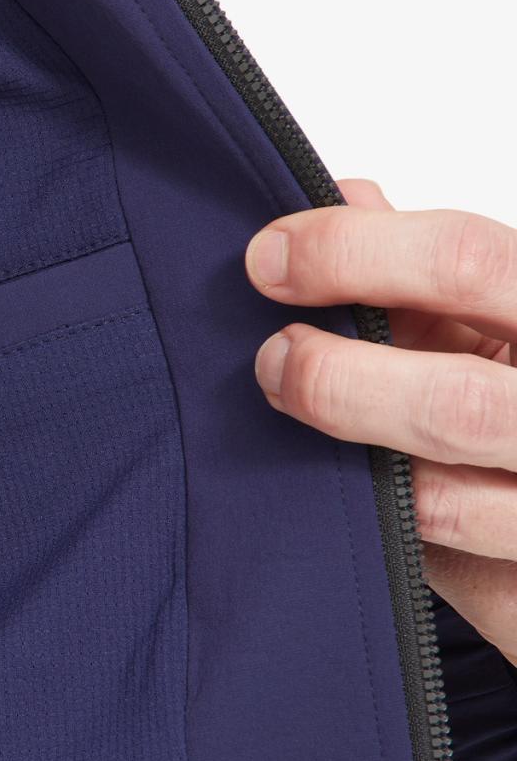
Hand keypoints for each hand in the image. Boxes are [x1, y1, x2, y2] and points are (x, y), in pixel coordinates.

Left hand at [246, 179, 516, 667]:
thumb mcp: (500, 314)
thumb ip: (434, 268)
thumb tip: (347, 194)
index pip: (466, 262)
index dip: (350, 254)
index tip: (267, 258)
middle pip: (450, 400)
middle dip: (333, 380)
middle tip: (272, 361)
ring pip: (437, 500)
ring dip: (345, 460)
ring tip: (290, 415)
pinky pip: (437, 566)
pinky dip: (376, 529)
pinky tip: (340, 496)